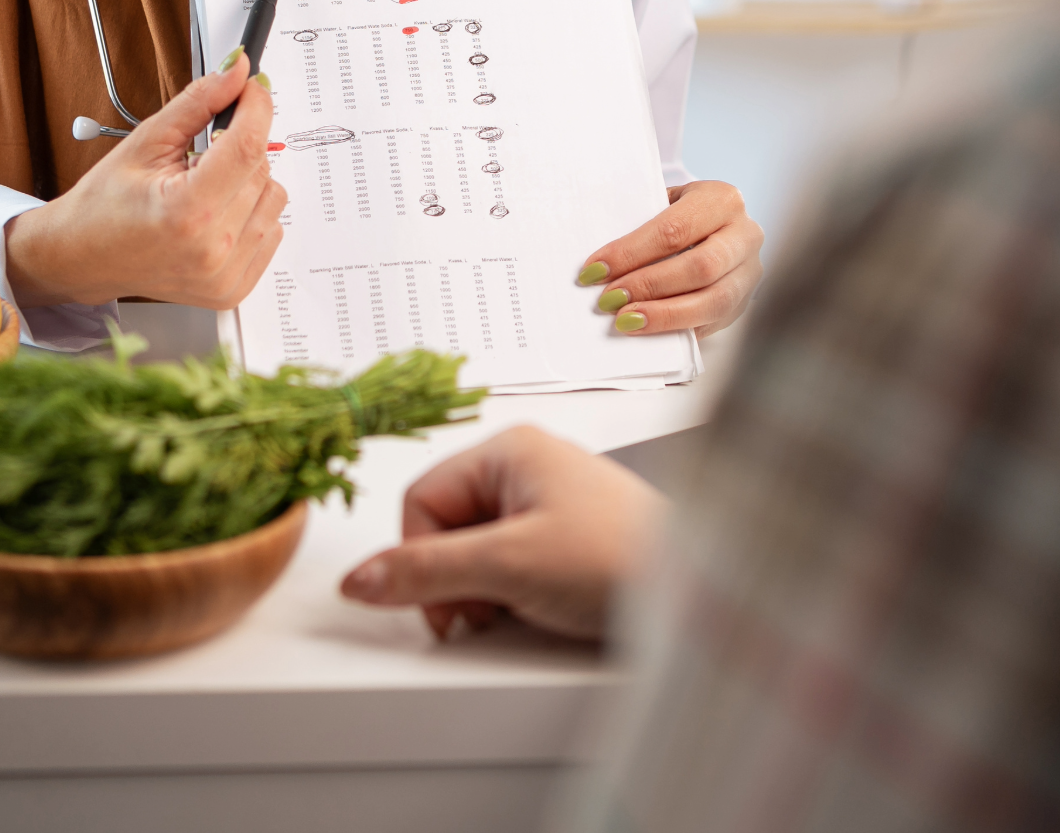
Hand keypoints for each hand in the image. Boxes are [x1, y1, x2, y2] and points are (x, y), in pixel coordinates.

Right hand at [5, 54, 285, 308]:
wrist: (83, 258)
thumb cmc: (104, 205)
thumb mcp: (147, 141)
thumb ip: (199, 102)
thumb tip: (237, 72)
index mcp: (187, 212)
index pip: (248, 146)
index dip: (256, 108)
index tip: (251, 90)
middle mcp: (211, 250)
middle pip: (262, 169)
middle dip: (237, 149)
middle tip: (197, 159)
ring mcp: (224, 275)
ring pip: (273, 197)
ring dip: (246, 183)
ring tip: (203, 192)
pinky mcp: (233, 290)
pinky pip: (272, 230)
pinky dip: (249, 214)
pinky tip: (213, 217)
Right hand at [340, 426, 665, 641]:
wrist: (699, 593)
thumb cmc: (619, 557)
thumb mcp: (508, 566)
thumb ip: (427, 572)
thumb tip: (359, 580)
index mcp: (508, 449)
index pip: (422, 499)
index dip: (419, 557)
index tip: (441, 605)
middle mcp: (526, 467)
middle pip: (446, 526)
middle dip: (455, 578)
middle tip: (487, 609)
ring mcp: (549, 503)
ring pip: (476, 551)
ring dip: (484, 591)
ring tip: (523, 607)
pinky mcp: (567, 540)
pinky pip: (510, 565)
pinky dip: (513, 595)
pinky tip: (541, 609)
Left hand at [577, 179, 762, 338]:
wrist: (718, 226)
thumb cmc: (682, 214)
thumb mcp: (666, 204)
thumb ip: (641, 225)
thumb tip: (600, 265)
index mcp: (722, 200)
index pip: (674, 230)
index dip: (632, 253)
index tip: (595, 269)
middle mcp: (746, 234)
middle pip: (700, 267)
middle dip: (649, 286)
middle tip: (609, 299)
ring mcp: (750, 271)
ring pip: (714, 301)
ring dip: (665, 315)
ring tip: (627, 321)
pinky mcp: (745, 302)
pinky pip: (714, 322)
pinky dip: (679, 329)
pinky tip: (650, 332)